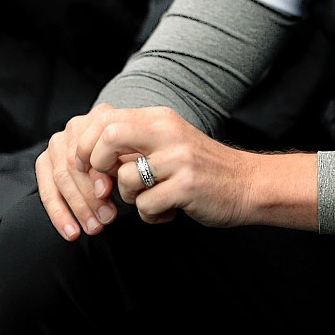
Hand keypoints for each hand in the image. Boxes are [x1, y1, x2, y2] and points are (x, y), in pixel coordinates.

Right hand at [36, 104, 120, 240]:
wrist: (121, 149)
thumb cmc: (133, 155)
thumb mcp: (134, 156)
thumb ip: (121, 166)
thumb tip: (103, 190)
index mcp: (99, 118)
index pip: (91, 148)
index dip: (97, 175)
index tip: (108, 197)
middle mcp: (75, 126)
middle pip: (73, 165)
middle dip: (88, 198)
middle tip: (103, 221)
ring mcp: (57, 142)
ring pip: (60, 179)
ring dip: (76, 209)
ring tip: (93, 228)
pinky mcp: (44, 160)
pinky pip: (46, 190)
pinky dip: (59, 214)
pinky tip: (71, 232)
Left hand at [38, 105, 317, 238]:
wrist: (248, 184)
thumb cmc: (201, 168)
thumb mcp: (168, 143)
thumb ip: (134, 142)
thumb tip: (87, 153)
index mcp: (160, 118)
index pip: (105, 119)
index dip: (86, 146)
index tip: (86, 168)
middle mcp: (168, 132)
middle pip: (108, 137)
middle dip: (96, 166)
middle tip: (104, 188)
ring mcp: (179, 158)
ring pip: (125, 180)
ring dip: (130, 199)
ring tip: (152, 199)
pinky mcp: (186, 186)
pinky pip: (145, 206)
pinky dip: (151, 216)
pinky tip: (168, 212)